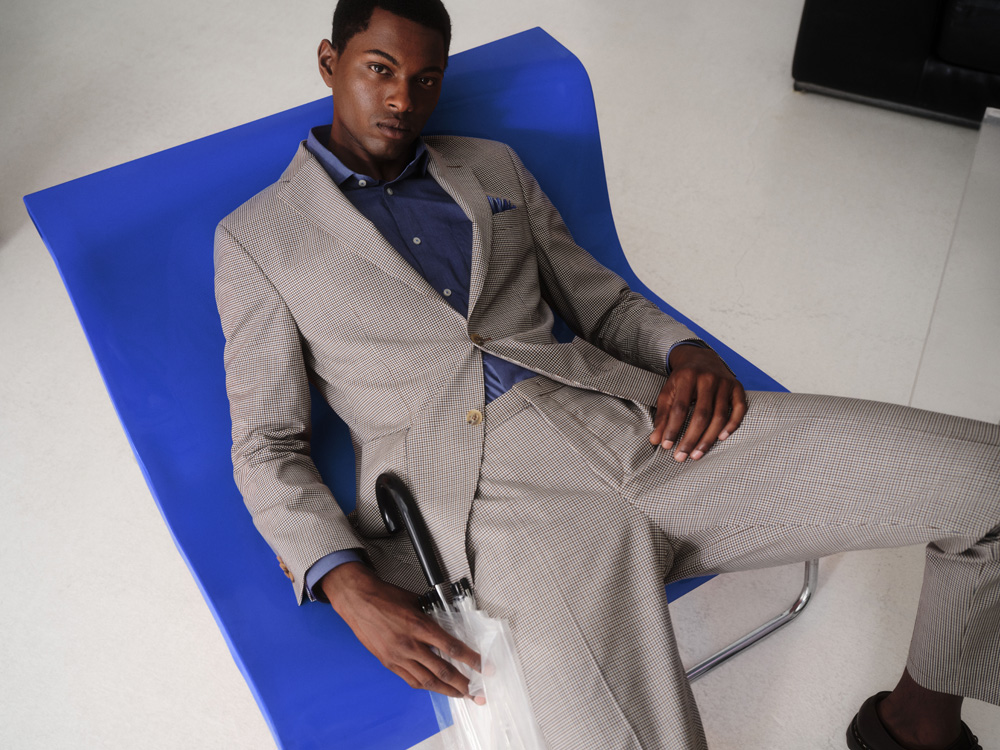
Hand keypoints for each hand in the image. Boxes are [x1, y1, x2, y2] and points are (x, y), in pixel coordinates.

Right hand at [321, 562, 484, 702]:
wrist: (358, 600)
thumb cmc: (386, 596)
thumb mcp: (415, 602)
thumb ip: (431, 617)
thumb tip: (448, 626)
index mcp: (419, 626)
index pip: (452, 648)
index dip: (471, 660)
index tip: (484, 668)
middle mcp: (410, 644)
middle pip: (442, 670)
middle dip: (462, 684)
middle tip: (476, 693)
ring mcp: (398, 656)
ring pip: (427, 680)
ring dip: (446, 690)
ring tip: (460, 695)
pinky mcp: (388, 663)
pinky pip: (410, 679)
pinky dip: (426, 685)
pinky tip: (435, 687)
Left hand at [649, 345, 746, 461]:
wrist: (701, 357)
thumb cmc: (682, 379)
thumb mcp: (668, 392)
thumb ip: (662, 416)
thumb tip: (655, 440)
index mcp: (686, 377)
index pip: (679, 408)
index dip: (673, 428)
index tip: (666, 446)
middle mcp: (707, 378)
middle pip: (701, 415)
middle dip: (691, 438)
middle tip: (682, 457)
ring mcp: (724, 382)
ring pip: (719, 415)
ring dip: (709, 438)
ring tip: (697, 454)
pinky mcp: (737, 387)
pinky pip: (739, 408)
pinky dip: (732, 424)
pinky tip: (721, 438)